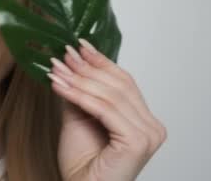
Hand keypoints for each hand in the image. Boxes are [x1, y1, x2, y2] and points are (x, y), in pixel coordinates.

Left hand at [48, 39, 166, 180]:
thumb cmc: (82, 166)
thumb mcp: (78, 119)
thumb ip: (80, 94)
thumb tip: (68, 64)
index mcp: (144, 121)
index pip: (124, 82)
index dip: (101, 61)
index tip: (79, 45)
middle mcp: (152, 127)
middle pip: (119, 85)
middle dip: (88, 67)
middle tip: (65, 54)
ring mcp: (148, 135)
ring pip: (111, 96)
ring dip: (79, 79)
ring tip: (57, 68)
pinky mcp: (137, 142)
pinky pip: (104, 110)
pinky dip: (79, 95)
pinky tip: (60, 86)